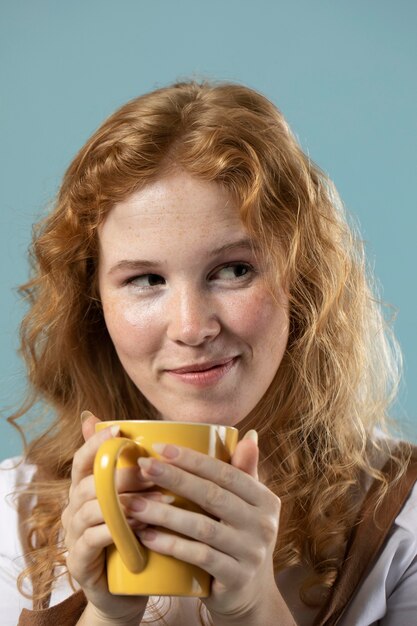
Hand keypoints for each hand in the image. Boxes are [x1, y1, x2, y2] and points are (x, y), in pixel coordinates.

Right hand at [61, 413, 150, 622]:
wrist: (125, 592)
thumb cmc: (135, 538)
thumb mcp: (137, 501)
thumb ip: (138, 471)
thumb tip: (148, 435)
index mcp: (85, 489)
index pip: (82, 459)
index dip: (97, 443)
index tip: (120, 430)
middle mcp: (74, 508)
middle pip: (91, 482)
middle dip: (124, 474)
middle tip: (155, 471)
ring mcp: (73, 535)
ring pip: (91, 509)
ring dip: (126, 501)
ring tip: (160, 498)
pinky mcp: (78, 561)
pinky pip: (93, 539)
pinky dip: (117, 530)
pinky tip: (143, 526)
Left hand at [126, 432, 284, 622]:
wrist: (249, 595)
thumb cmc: (239, 539)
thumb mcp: (248, 507)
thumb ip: (244, 472)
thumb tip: (250, 434)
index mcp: (264, 499)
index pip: (226, 472)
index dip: (193, 459)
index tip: (160, 447)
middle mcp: (263, 524)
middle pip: (212, 495)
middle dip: (174, 478)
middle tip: (143, 466)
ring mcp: (251, 552)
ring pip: (202, 527)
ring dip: (165, 514)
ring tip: (134, 504)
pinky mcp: (236, 577)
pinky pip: (199, 557)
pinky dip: (172, 545)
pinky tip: (147, 536)